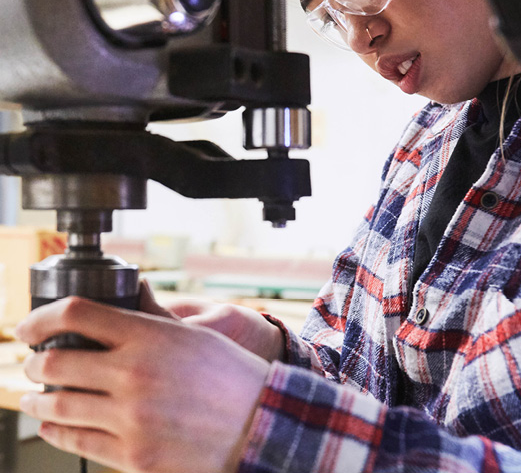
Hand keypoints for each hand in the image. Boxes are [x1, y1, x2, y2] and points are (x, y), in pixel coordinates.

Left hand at [16, 297, 269, 472]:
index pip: (76, 314)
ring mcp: (130, 418)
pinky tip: (54, 425)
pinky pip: (77, 442)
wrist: (259, 425)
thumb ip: (152, 318)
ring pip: (58, 406)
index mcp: (150, 336)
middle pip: (56, 362)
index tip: (31, 325)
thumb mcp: (194, 334)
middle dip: (35, 362)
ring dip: (38, 400)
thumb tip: (129, 296)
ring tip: (36, 397)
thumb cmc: (230, 375)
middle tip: (33, 362)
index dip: (41, 317)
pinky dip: (56, 432)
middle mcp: (134, 374)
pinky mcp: (132, 456)